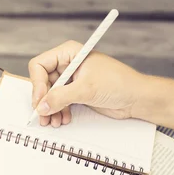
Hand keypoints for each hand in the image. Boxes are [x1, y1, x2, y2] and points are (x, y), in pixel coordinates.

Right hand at [28, 40, 144, 127]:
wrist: (136, 98)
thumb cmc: (119, 83)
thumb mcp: (86, 89)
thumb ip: (61, 97)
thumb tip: (41, 107)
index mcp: (69, 53)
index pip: (40, 65)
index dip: (37, 84)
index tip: (40, 102)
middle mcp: (68, 64)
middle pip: (42, 82)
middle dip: (43, 101)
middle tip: (43, 117)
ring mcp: (72, 79)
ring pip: (50, 95)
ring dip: (50, 109)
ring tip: (54, 121)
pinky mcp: (76, 93)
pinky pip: (59, 103)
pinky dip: (58, 112)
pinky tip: (63, 119)